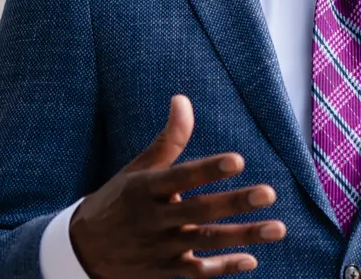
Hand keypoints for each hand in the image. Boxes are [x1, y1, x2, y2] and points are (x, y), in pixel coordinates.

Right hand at [69, 95, 286, 278]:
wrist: (83, 250)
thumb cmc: (119, 200)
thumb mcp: (139, 169)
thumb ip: (168, 139)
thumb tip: (182, 99)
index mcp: (146, 188)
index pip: (181, 177)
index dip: (209, 170)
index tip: (238, 160)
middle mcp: (153, 218)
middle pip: (200, 211)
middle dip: (235, 203)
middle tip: (269, 193)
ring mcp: (159, 248)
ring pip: (206, 242)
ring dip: (243, 237)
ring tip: (277, 228)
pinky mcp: (163, 271)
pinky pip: (197, 271)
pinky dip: (223, 266)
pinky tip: (252, 260)